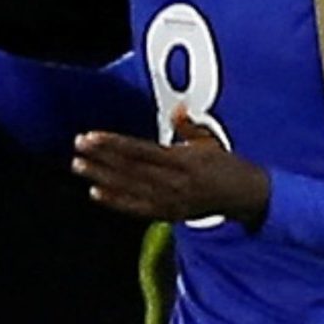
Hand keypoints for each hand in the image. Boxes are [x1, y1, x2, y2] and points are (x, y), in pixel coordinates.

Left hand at [72, 108, 269, 225]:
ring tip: (79, 166)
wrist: (245, 197)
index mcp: (185, 161)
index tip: (91, 137)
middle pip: (130, 169)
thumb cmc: (228, 166)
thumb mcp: (211, 141)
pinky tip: (96, 193)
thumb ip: (189, 126)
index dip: (113, 144)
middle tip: (78, 148)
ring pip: (129, 188)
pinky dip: (116, 202)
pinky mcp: (169, 214)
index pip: (140, 151)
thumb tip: (177, 108)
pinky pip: (137, 208)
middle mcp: (175, 182)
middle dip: (101, 158)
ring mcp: (171, 200)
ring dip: (102, 177)